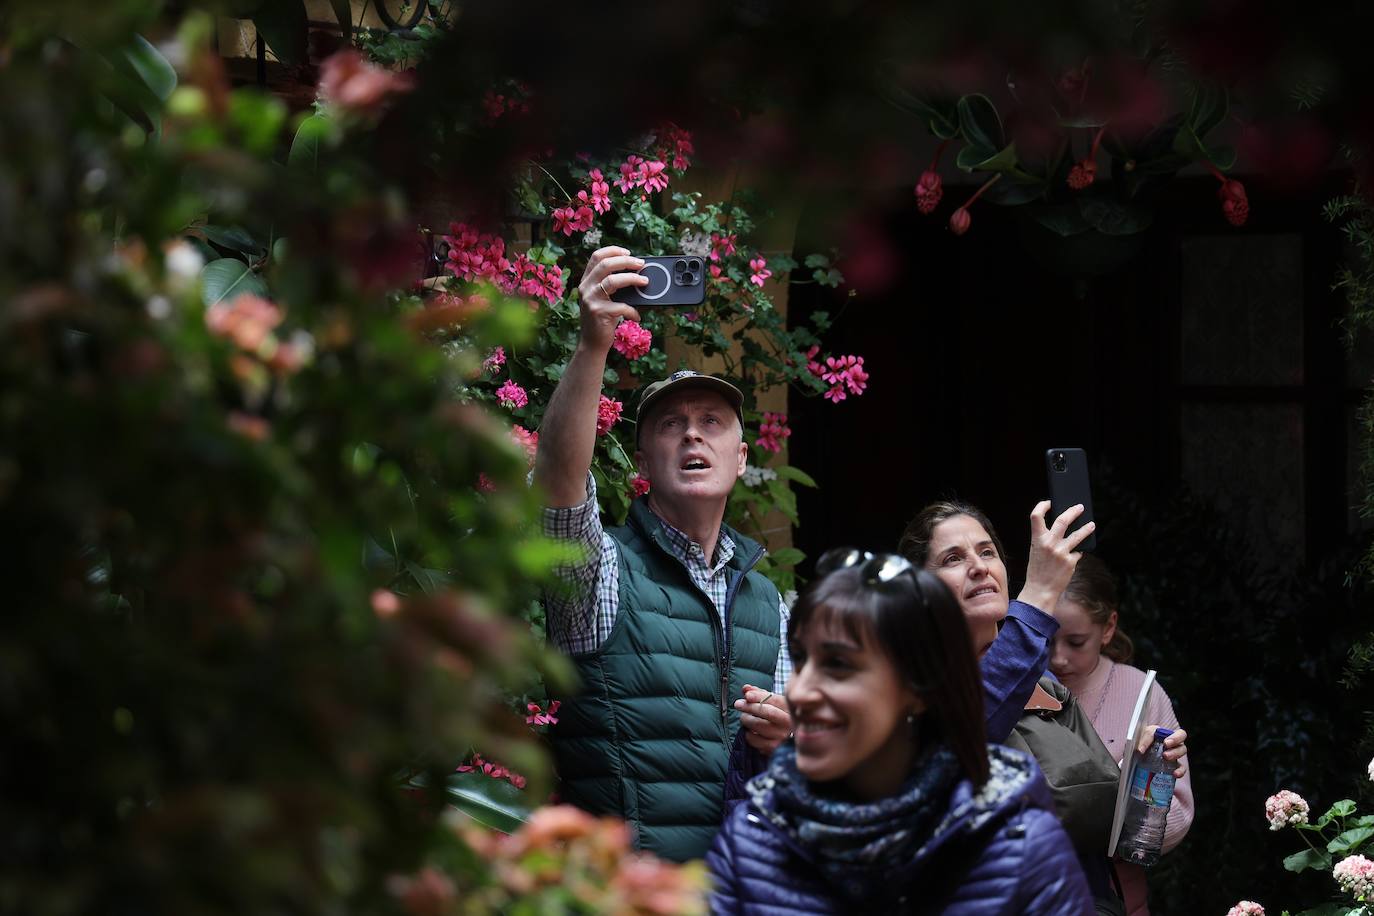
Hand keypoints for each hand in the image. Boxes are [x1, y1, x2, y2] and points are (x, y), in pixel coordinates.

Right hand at [575, 247, 647, 350]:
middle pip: (606, 265)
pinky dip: (633, 311)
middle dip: (626, 261)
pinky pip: (621, 306)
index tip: (628, 252)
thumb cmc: (602, 320)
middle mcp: (585, 288)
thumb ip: (611, 286)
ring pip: (613, 281)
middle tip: (641, 264)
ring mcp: (590, 300)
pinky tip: (637, 316)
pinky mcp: (598, 312)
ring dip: (632, 279)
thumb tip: (636, 274)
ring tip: (645, 282)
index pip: (597, 257)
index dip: (613, 251)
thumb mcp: (603, 299)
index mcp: (586, 281)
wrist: (592, 343)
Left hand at [734, 684, 791, 755]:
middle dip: (750, 707)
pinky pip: (756, 741)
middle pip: (768, 712)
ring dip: (747, 721)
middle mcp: (788, 723)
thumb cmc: (777, 714)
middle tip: (738, 704)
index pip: (774, 700)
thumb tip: (746, 688)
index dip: (759, 696)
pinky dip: (749, 735)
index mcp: (789, 708)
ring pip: (759, 726)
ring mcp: (782, 737)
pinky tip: (750, 731)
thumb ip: (758, 693)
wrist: (792, 735)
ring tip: (745, 718)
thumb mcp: (771, 701)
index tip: (747, 695)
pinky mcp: (774, 749)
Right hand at [1017, 500, 1095, 614]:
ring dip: (1087, 528)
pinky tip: (1075, 555)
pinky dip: (1077, 552)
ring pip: (1078, 534)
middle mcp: (1049, 543)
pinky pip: (1078, 552)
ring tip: (1091, 525)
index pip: (1036, 515)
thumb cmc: (1037, 570)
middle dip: (1073, 511)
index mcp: (1037, 539)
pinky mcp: (1071, 561)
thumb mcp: (1036, 551)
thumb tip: (1063, 528)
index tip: (1050, 502)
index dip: (1042, 506)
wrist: (1040, 590)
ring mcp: (1061, 552)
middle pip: (1063, 520)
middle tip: (1080, 507)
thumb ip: (1046, 539)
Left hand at [1135, 725, 1187, 778]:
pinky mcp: (1175, 765)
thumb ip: (1138, 742)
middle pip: (1180, 736)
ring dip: (1175, 753)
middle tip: (1166, 745)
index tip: (1163, 743)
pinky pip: (1181, 767)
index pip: (1166, 731)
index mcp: (1161, 732)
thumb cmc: (1138, 746)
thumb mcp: (1136, 741)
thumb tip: (1139, 750)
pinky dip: (1180, 770)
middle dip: (1174, 740)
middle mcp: (1170, 740)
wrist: (1136, 759)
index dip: (1170, 737)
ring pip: (1182, 749)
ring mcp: (1174, 752)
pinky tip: (1175, 773)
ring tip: (1165, 757)